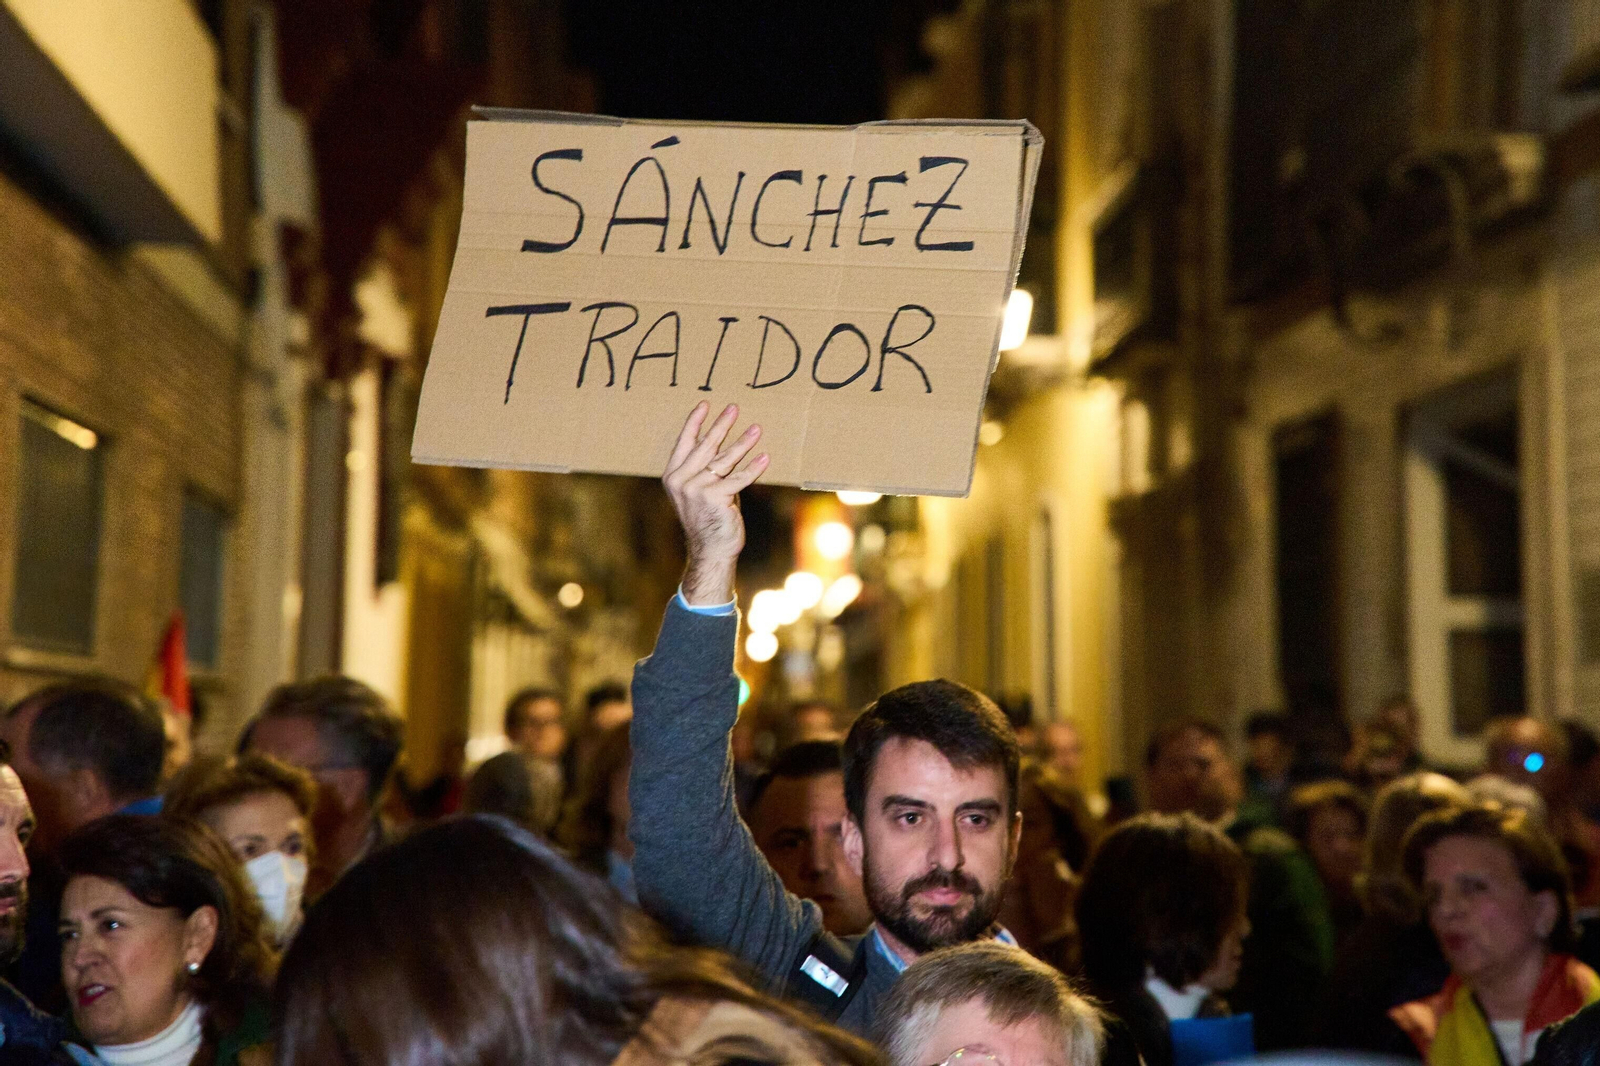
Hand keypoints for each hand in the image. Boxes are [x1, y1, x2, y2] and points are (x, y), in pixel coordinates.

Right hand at [663, 402, 767, 604]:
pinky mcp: (715, 497)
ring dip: (743, 442)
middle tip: (734, 408)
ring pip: (724, 459)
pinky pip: (739, 478)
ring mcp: (697, 489)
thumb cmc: (709, 518)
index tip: (706, 404)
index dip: (695, 422)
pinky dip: (754, 468)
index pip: (684, 442)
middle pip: (705, 446)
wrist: (710, 549)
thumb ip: (705, 469)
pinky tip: (765, 457)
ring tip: (756, 429)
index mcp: (673, 475)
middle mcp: (681, 480)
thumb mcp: (700, 490)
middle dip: (722, 425)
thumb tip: (718, 441)